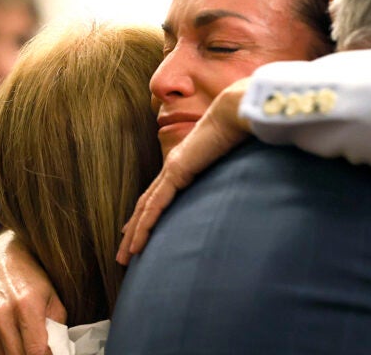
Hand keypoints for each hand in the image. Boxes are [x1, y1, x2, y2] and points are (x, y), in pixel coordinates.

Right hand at [0, 229, 65, 354]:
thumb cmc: (31, 280)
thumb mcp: (53, 298)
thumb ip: (57, 327)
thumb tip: (55, 352)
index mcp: (26, 306)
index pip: (36, 351)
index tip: (49, 354)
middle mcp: (1, 316)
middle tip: (38, 349)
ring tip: (23, 342)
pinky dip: (1, 353)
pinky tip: (9, 341)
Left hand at [117, 78, 251, 264]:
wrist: (236, 113)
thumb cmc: (241, 132)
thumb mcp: (235, 160)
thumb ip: (232, 174)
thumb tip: (245, 186)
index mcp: (185, 164)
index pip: (160, 193)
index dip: (147, 213)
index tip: (137, 230)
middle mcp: (174, 167)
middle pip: (147, 204)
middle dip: (134, 230)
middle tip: (125, 253)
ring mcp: (172, 170)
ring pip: (145, 209)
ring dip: (134, 234)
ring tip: (125, 256)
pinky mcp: (176, 173)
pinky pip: (155, 206)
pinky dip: (145, 226)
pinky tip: (137, 244)